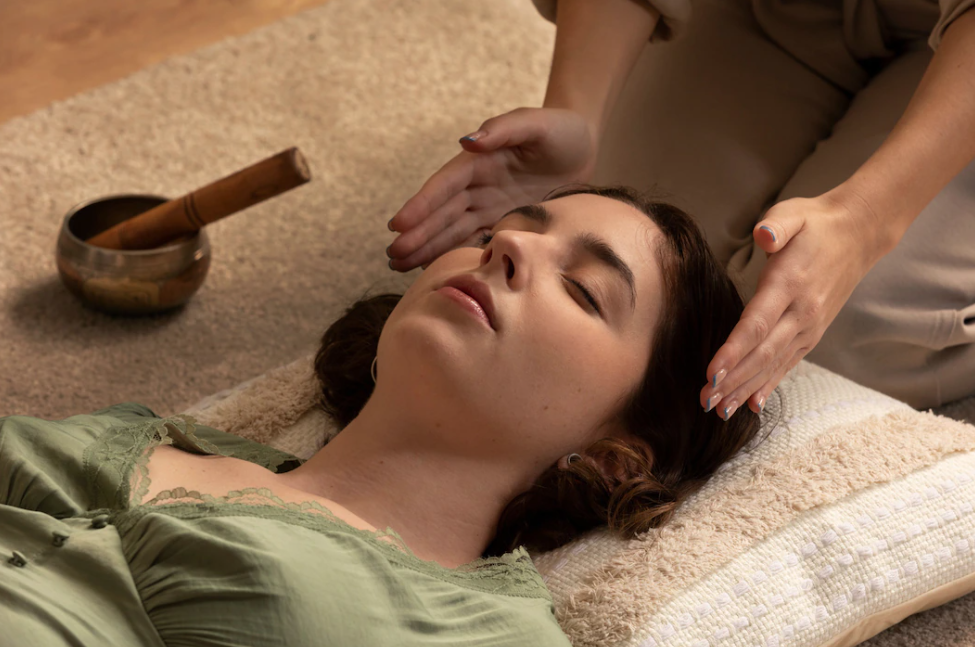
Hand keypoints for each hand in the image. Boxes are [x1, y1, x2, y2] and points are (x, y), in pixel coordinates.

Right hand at [385, 107, 595, 271]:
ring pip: (451, 230)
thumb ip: (504, 129)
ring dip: (426, 247)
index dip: (421, 205)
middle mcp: (478, 184)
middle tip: (392, 256)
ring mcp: (488, 205)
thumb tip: (468, 142)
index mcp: (479, 161)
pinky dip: (455, 255)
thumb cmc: (561, 130)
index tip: (398, 225)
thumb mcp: (536, 124)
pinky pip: (475, 241)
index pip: (444, 186)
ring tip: (398, 266)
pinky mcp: (503, 221)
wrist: (584, 146)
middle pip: (441, 213)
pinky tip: (435, 270)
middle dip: (417, 234)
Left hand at [700, 192, 894, 418]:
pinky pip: (788, 364)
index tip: (711, 373)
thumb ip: (776, 224)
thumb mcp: (793, 212)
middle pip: (762, 353)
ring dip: (745, 389)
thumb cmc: (815, 223)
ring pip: (773, 364)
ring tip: (720, 411)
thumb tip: (764, 235)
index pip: (757, 324)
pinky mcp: (811, 333)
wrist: (858, 234)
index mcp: (789, 284)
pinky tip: (752, 404)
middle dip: (732, 380)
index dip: (733, 351)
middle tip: (704, 401)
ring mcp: (808, 326)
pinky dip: (768, 385)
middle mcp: (801, 312)